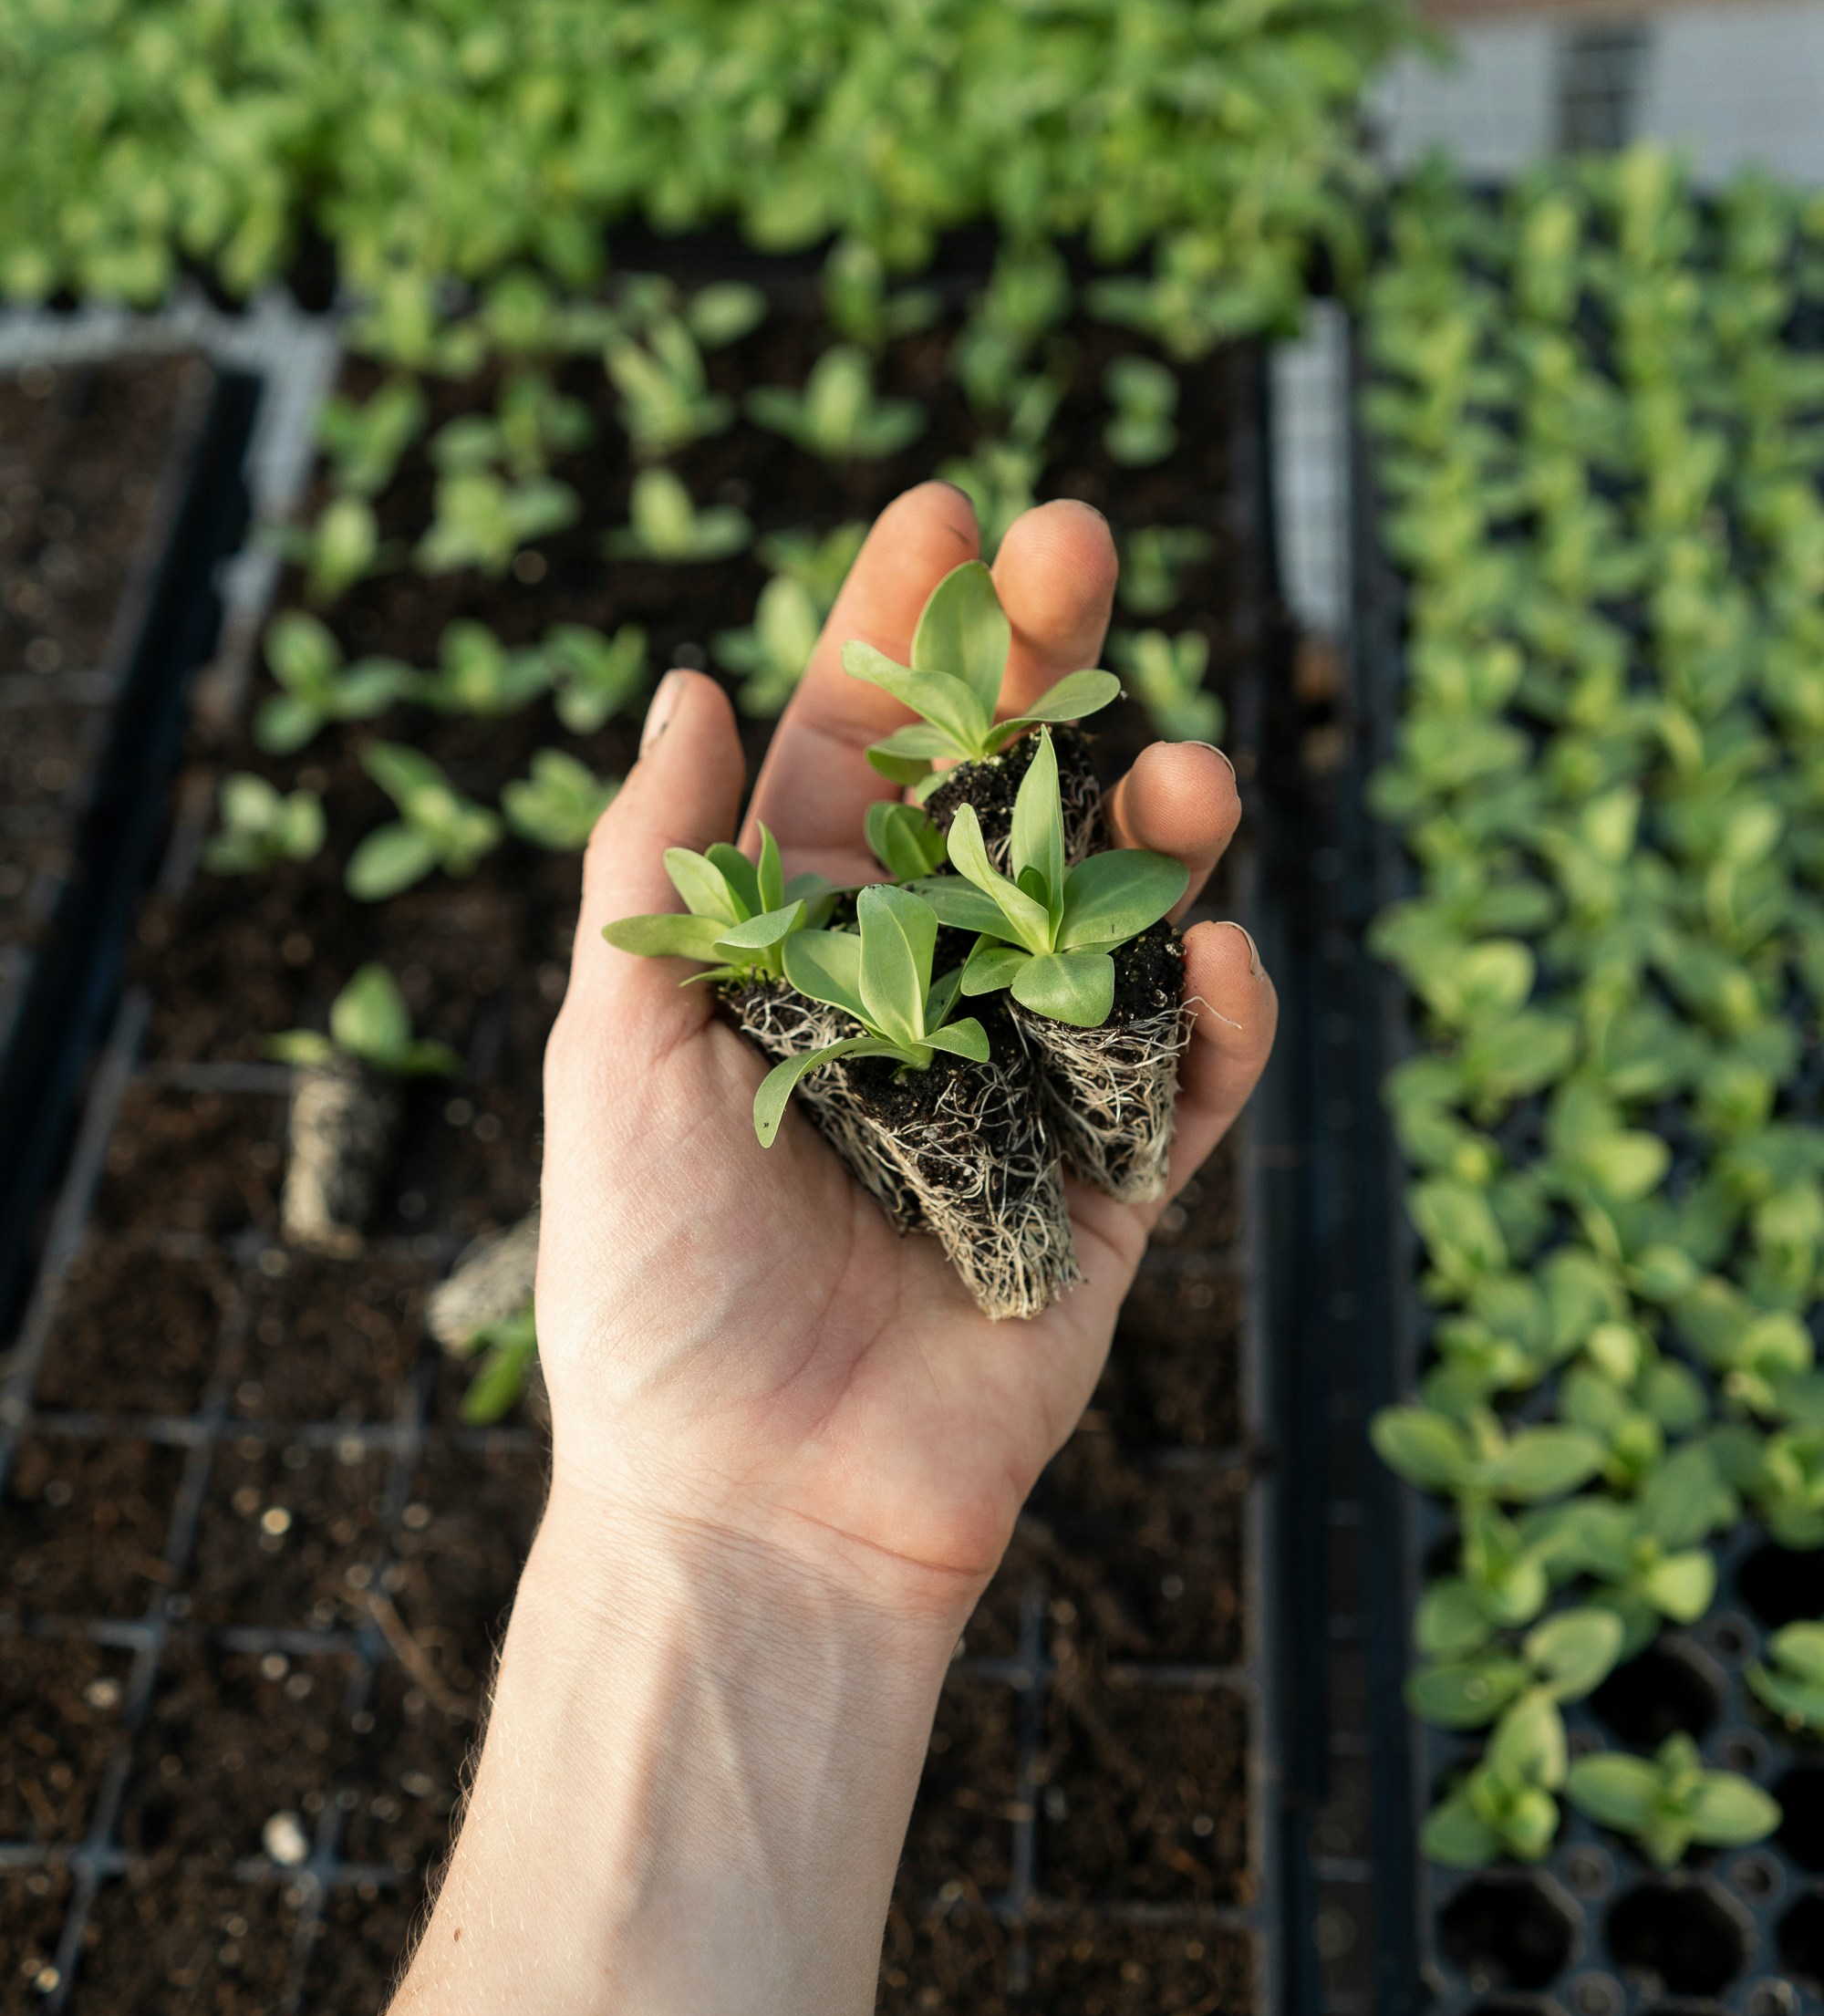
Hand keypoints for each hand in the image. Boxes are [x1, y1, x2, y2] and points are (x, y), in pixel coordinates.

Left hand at [536, 486, 1275, 1632]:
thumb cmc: (654, 1288)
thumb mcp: (621, 1058)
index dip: (898, 632)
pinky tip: (1230, 957)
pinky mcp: (1109, 1197)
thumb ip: (660, 875)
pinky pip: (1187, 1085)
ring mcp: (1023, 1086)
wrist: (752, 1510)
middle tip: (1082, 546)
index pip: (850, 755)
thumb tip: (680, 680)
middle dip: (1044, 668)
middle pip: (1000, 796)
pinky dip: (1220, 1021)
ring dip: (1160, 829)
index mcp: (792, 949)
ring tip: (1187, 766)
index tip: (944, 506)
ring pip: (1118, 918)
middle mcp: (916, 992)